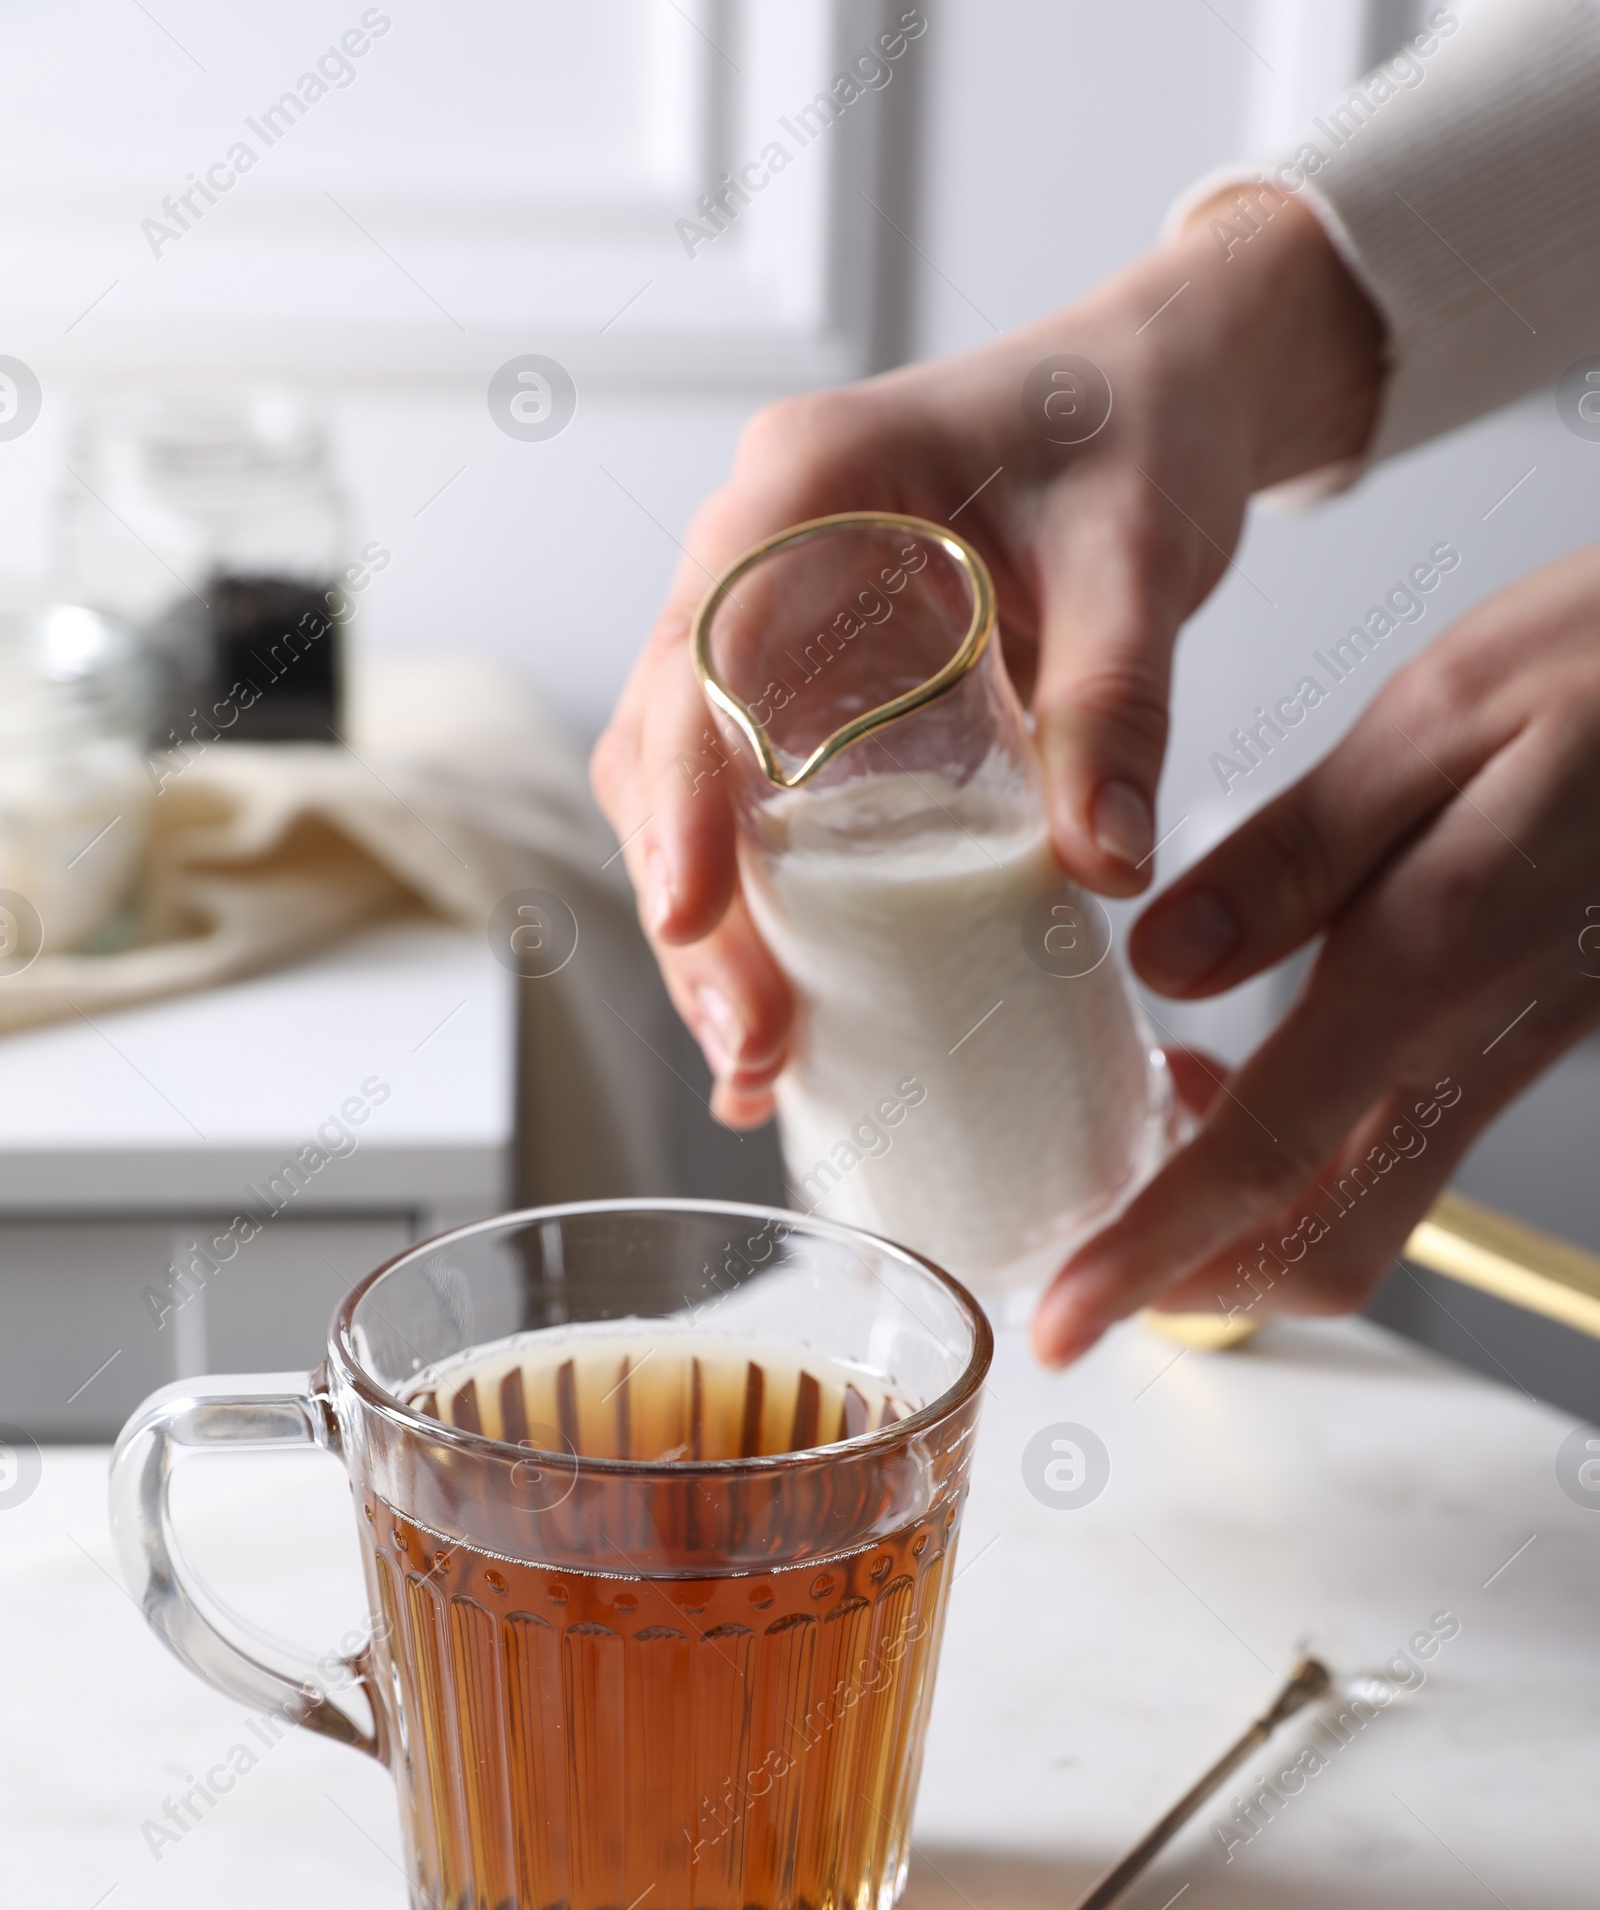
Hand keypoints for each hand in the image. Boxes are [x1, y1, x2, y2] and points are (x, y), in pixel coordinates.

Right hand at [590, 193, 1382, 1124]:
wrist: (1161, 386)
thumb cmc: (1137, 426)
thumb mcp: (1142, 549)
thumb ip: (1119, 697)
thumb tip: (1104, 865)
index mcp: (804, 486)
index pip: (696, 648)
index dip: (681, 789)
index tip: (690, 911)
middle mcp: (755, 561)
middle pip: (666, 750)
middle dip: (692, 908)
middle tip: (753, 1043)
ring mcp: (773, 635)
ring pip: (690, 797)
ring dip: (714, 935)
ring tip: (759, 1067)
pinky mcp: (813, 698)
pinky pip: (756, 813)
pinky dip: (764, 920)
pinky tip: (792, 1026)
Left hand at [1033, 545, 1599, 1362]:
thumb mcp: (1443, 715)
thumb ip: (1296, 857)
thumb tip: (1163, 963)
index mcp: (1436, 962)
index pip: (1266, 1157)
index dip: (1152, 1255)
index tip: (1064, 1321)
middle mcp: (1475, 1041)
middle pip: (1321, 1240)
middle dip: (1189, 1280)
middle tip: (1076, 1257)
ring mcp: (1503, 1055)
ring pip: (1357, 1211)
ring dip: (1237, 1226)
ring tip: (1132, 1149)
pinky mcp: (1515, 1039)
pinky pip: (1392, 1150)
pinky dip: (1289, 1162)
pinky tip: (1225, 1073)